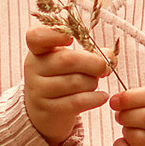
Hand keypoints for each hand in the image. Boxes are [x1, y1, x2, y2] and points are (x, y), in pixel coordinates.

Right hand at [23, 24, 109, 145]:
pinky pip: (77, 101)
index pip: (36, 36)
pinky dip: (94, 98)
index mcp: (37, 50)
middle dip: (93, 63)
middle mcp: (34, 68)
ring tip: (94, 83)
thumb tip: (110, 55)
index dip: (54, 34)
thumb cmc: (61, 78)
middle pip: (67, 60)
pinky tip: (102, 97)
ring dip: (92, 82)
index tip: (71, 40)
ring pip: (75, 82)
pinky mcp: (48, 109)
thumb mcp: (69, 61)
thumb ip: (90, 53)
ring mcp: (38, 90)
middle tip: (104, 67)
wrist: (45, 111)